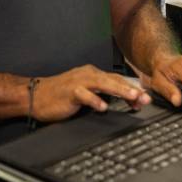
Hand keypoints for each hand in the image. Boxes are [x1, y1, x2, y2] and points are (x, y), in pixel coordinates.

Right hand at [32, 65, 150, 122]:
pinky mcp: (69, 91)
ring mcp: (78, 82)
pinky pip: (84, 95)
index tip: (145, 98)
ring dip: (119, 90)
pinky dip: (94, 100)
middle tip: (145, 97)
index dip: (132, 88)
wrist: (36, 95)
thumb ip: (102, 95)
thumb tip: (123, 101)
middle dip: (131, 89)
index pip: (117, 79)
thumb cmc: (60, 96)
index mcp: (92, 74)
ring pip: (102, 83)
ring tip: (132, 97)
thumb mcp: (85, 93)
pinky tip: (103, 107)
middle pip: (113, 80)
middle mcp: (87, 75)